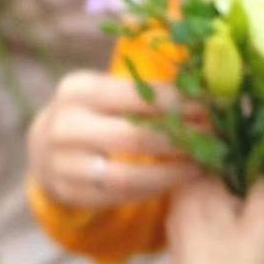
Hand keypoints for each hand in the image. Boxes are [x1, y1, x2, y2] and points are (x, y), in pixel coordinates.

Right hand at [28, 71, 201, 208]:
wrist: (45, 153)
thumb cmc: (93, 115)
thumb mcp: (105, 90)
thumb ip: (143, 79)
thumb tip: (203, 65)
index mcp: (78, 90)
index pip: (138, 95)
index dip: (180, 101)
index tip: (216, 105)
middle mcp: (66, 126)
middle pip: (135, 135)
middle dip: (182, 137)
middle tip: (218, 138)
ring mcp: (63, 165)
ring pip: (128, 175)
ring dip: (173, 171)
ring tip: (205, 162)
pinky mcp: (71, 195)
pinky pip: (122, 197)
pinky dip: (157, 188)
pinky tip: (182, 179)